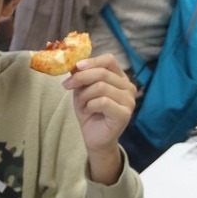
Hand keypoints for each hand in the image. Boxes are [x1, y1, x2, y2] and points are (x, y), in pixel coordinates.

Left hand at [63, 53, 135, 183]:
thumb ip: (81, 75)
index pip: (110, 60)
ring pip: (101, 87)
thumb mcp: (82, 89)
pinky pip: (103, 102)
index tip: (76, 67)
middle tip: (67, 85)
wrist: (94, 138)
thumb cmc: (90, 112)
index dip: (92, 61)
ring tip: (82, 105)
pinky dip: (90, 106)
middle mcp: (128, 87)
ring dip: (84, 96)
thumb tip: (72, 62)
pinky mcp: (125, 114)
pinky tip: (89, 111)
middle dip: (81, 78)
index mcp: (120, 78)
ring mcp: (129, 101)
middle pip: (102, 73)